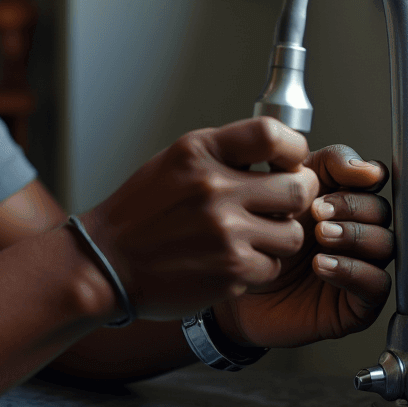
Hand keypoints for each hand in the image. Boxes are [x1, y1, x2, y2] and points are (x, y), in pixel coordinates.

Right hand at [80, 117, 319, 321]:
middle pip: (297, 187)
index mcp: (198, 152)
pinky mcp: (231, 272)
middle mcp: (213, 188)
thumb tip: (278, 151)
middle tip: (285, 201)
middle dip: (298, 194)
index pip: (271, 134)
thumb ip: (223, 153)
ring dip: (279, 235)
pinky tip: (233, 259)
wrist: (108, 263)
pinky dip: (259, 265)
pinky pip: (272, 266)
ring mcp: (225, 233)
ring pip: (292, 233)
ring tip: (254, 234)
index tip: (290, 159)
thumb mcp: (174, 161)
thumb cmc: (141, 211)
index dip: (293, 148)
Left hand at [213, 143, 393, 348]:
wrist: (231, 283)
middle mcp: (351, 227)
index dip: (361, 171)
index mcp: (335, 196)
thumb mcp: (265, 192)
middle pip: (379, 207)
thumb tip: (320, 153)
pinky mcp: (357, 299)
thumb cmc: (251, 238)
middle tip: (318, 210)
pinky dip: (353, 271)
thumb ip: (290, 166)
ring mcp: (358, 262)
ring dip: (354, 235)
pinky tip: (323, 265)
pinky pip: (377, 283)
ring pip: (385, 241)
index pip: (368, 175)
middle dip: (352, 205)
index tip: (346, 173)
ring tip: (320, 236)